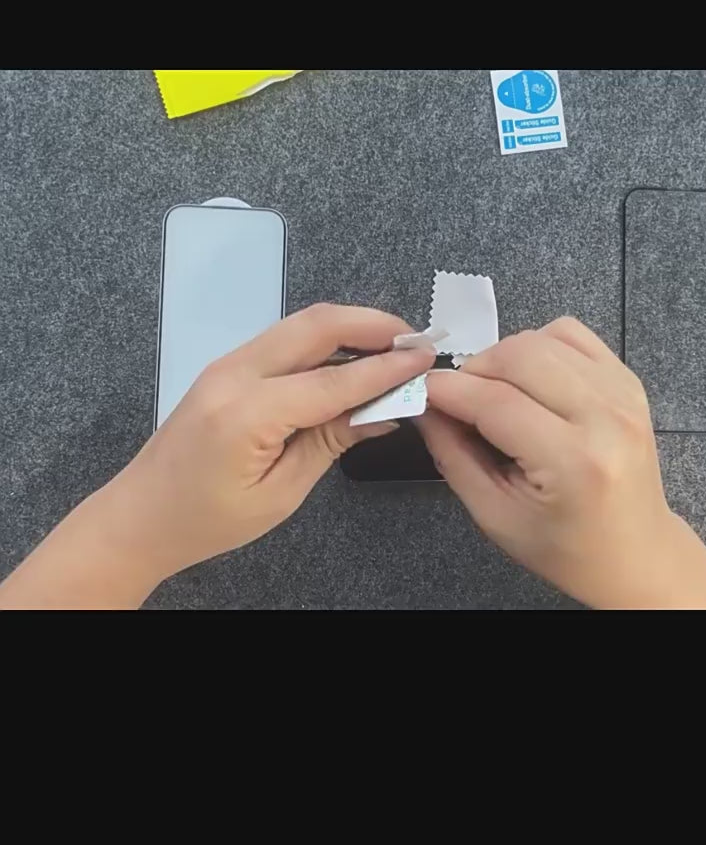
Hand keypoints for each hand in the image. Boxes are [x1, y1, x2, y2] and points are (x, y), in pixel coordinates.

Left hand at [0, 305, 433, 607]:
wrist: (140, 516)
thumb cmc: (207, 520)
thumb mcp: (280, 493)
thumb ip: (330, 441)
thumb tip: (383, 410)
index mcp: (247, 414)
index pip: (333, 380)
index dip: (385, 370)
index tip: (427, 359)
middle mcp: (235, 374)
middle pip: (315, 326)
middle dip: (371, 324)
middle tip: (416, 341)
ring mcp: (226, 364)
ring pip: (299, 325)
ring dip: (349, 327)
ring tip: (392, 345)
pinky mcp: (225, 367)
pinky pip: (283, 340)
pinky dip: (323, 340)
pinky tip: (350, 357)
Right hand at [419, 318, 705, 609]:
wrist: (635, 554)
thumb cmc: (563, 546)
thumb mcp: (493, 514)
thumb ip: (453, 454)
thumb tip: (424, 402)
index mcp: (573, 462)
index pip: (496, 402)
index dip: (449, 390)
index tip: (421, 390)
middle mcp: (606, 418)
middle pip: (521, 355)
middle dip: (475, 369)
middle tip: (459, 397)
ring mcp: (624, 395)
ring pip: (544, 338)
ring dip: (505, 357)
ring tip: (495, 391)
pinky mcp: (629, 382)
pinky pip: (573, 335)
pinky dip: (540, 346)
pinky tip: (531, 379)